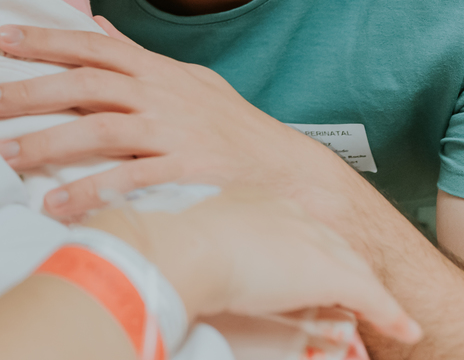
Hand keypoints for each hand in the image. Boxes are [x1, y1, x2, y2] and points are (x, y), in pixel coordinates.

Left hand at [0, 26, 352, 220]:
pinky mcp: (184, 174)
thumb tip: (98, 23)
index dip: (46, 39)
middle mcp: (158, 96)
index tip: (1, 39)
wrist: (288, 174)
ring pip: (97, 130)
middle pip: (83, 85)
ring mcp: (171, 134)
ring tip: (2, 157)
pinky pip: (129, 182)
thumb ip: (138, 55)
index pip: (92, 45)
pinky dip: (91, 192)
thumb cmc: (229, 127)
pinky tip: (56, 206)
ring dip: (44, 144)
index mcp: (154, 71)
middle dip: (27, 92)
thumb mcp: (186, 79)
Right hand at [86, 187, 421, 343]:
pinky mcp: (322, 271)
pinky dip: (385, 311)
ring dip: (363, 282)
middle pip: (319, 232)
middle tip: (349, 276)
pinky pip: (366, 294)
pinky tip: (396, 325)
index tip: (297, 249)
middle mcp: (278, 207)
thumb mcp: (145, 202)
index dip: (295, 233)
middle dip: (336, 253)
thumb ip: (142, 203)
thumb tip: (121, 205)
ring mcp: (303, 236)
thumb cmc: (149, 230)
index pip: (283, 213)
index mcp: (243, 192)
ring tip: (374, 306)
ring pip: (346, 260)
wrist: (168, 247)